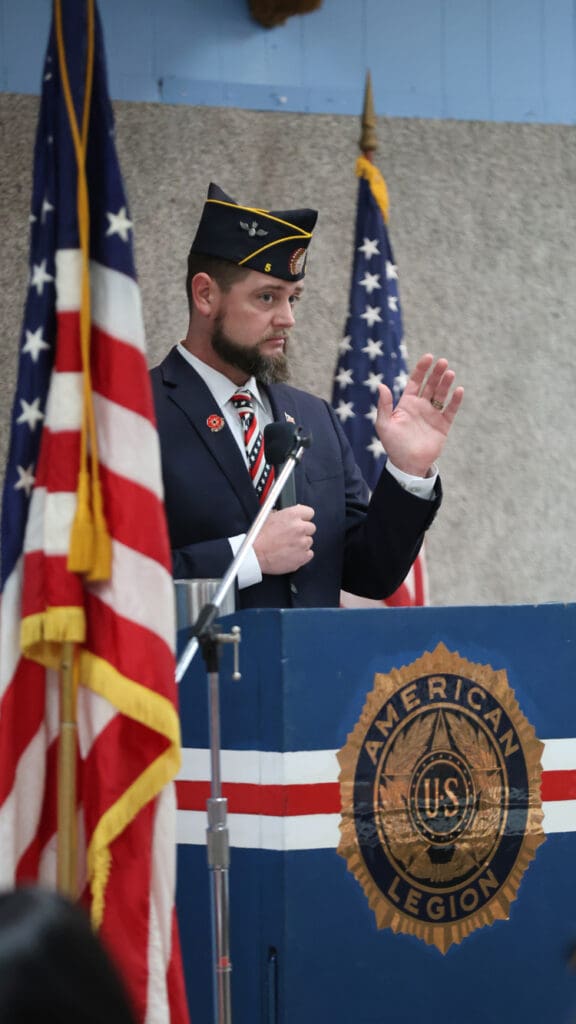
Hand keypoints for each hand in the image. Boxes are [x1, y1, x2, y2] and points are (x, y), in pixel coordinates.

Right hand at [253, 505, 315, 574]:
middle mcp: (300, 528)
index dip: (304, 518)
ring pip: (309, 541)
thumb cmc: (258, 537)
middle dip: (302, 531)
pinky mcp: (303, 556)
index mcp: (292, 515)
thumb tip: (295, 514)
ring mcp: (302, 543)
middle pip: (311, 527)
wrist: (254, 555)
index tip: (300, 521)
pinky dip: (302, 555)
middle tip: (291, 536)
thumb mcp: (270, 517)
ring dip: (301, 544)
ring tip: (287, 546)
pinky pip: (309, 554)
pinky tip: (291, 554)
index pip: (309, 512)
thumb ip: (286, 515)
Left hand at [375, 354, 463, 477]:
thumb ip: (384, 405)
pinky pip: (451, 410)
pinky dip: (455, 401)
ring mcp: (433, 414)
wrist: (408, 464)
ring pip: (441, 395)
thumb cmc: (393, 445)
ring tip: (450, 373)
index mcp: (407, 403)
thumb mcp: (384, 425)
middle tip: (443, 362)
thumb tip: (381, 385)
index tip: (428, 357)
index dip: (422, 369)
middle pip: (431, 385)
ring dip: (446, 383)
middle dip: (437, 373)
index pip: (416, 381)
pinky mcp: (443, 425)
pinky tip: (458, 390)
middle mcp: (421, 406)